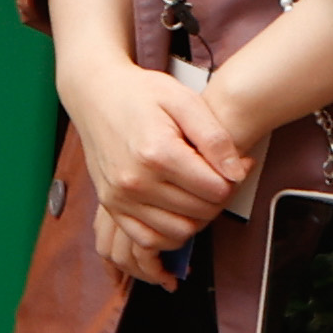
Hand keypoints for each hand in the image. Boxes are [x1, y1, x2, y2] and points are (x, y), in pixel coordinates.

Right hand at [58, 50, 250, 273]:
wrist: (95, 94)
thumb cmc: (140, 93)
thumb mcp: (185, 101)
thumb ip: (215, 138)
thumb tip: (237, 173)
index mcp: (158, 152)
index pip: (216, 189)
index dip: (234, 178)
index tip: (234, 164)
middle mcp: (135, 180)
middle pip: (200, 211)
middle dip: (219, 197)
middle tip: (220, 176)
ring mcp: (119, 196)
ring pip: (179, 230)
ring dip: (197, 217)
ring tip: (198, 192)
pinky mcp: (110, 205)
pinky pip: (147, 239)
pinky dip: (169, 233)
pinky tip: (177, 212)